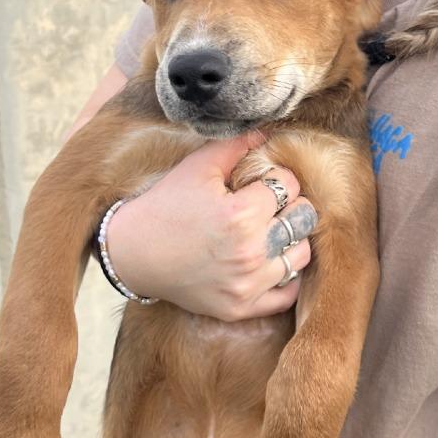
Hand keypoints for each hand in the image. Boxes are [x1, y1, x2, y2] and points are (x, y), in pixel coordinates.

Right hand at [104, 134, 317, 320]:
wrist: (133, 254)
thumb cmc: (165, 206)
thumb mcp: (197, 168)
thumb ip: (235, 145)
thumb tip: (267, 130)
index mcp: (241, 214)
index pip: (288, 184)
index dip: (276, 178)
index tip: (260, 183)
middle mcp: (250, 252)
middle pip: (303, 219)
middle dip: (291, 205)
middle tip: (270, 206)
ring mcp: (247, 284)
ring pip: (301, 256)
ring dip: (291, 240)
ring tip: (271, 232)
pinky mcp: (241, 307)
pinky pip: (287, 294)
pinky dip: (286, 277)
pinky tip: (270, 262)